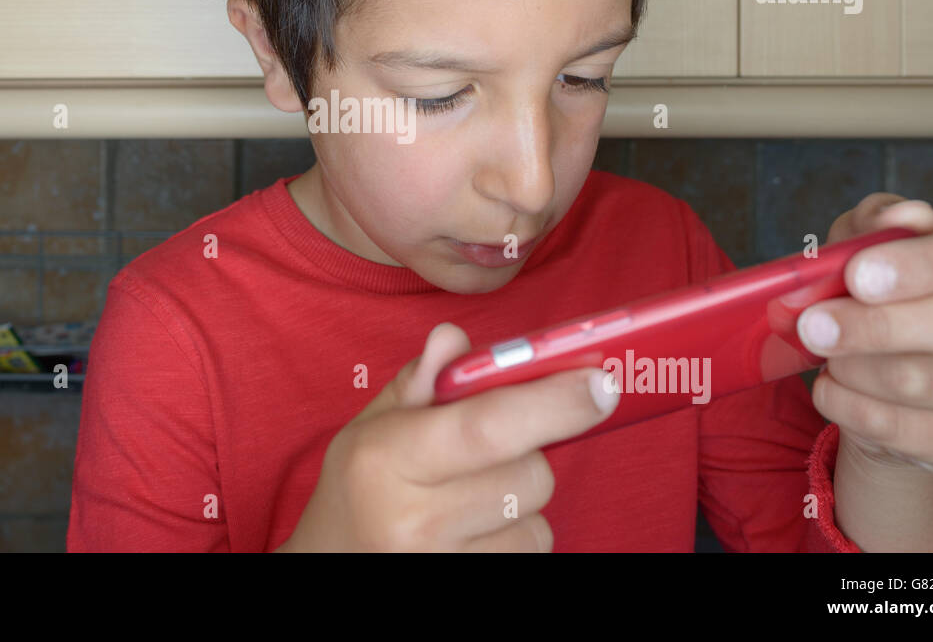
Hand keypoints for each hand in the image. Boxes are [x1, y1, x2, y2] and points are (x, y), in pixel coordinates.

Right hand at [275, 322, 620, 550]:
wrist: (332, 563)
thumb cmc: (363, 486)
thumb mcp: (374, 424)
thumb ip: (421, 380)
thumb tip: (455, 340)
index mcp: (386, 458)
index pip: (487, 427)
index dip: (553, 403)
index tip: (599, 383)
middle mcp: (411, 519)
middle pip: (530, 476)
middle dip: (531, 452)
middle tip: (494, 450)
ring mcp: (438, 565)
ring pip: (537, 522)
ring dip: (522, 504)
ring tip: (473, 499)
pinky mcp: (465, 592)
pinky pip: (529, 556)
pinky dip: (516, 538)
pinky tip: (476, 531)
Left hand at [797, 193, 932, 472]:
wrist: (879, 376)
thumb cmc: (876, 295)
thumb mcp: (861, 248)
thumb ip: (873, 225)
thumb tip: (903, 217)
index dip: (921, 264)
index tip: (857, 274)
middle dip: (880, 326)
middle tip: (814, 325)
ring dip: (859, 370)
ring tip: (822, 353)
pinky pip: (913, 432)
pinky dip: (853, 409)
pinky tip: (830, 388)